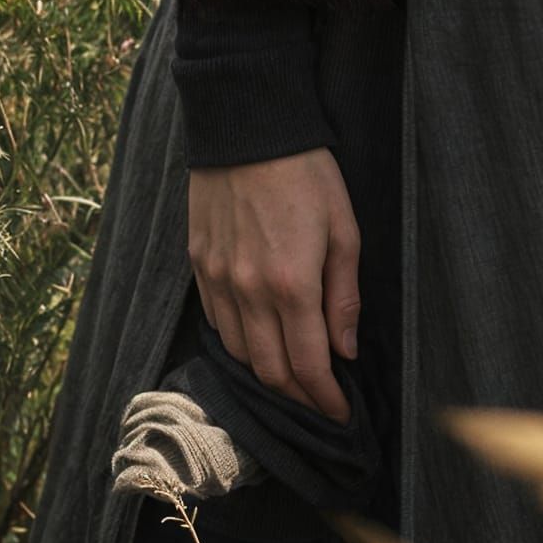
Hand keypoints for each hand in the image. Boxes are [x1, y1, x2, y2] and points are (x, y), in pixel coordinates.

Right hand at [187, 147, 360, 420]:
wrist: (249, 128)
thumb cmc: (308, 173)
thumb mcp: (344, 228)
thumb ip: (343, 295)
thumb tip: (344, 351)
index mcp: (291, 284)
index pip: (308, 366)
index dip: (325, 399)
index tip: (340, 414)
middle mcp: (249, 291)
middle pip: (270, 371)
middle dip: (298, 396)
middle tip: (320, 402)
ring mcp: (218, 279)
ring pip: (240, 353)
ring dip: (268, 374)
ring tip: (293, 376)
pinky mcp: (199, 265)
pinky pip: (217, 323)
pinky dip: (239, 343)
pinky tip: (258, 340)